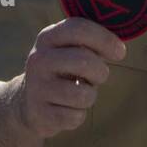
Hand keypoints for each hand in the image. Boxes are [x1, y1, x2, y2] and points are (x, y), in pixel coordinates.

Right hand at [13, 18, 125, 138]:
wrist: (26, 102)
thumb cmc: (61, 70)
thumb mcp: (68, 48)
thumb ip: (91, 41)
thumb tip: (120, 45)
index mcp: (47, 37)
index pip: (79, 29)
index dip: (105, 39)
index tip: (120, 52)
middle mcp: (38, 60)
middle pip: (85, 61)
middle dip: (101, 72)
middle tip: (98, 76)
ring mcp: (37, 88)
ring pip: (83, 94)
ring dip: (90, 96)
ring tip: (79, 93)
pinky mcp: (40, 114)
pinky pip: (76, 117)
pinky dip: (78, 115)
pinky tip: (66, 109)